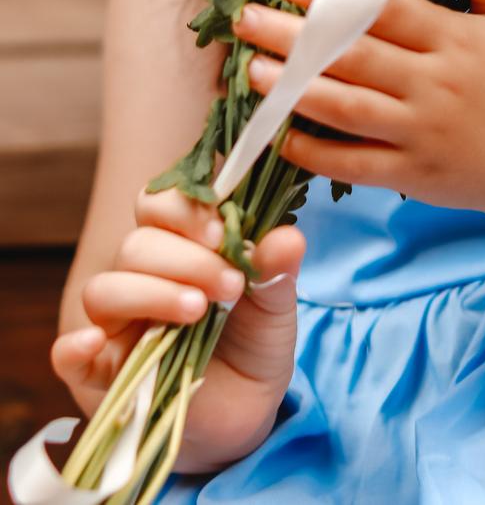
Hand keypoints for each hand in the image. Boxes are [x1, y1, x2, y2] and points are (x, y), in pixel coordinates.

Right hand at [51, 188, 305, 471]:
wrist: (247, 410)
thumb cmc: (255, 341)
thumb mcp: (275, 304)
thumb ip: (276, 269)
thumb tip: (289, 238)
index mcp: (180, 244)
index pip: (158, 203)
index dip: (185, 211)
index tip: (223, 234)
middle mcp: (143, 276)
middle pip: (136, 246)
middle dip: (186, 260)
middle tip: (231, 286)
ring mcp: (120, 324)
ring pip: (104, 289)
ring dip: (151, 293)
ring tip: (198, 312)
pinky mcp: (105, 372)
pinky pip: (66, 355)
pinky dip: (73, 345)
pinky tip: (96, 342)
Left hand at [232, 0, 484, 220]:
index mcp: (455, 40)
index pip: (387, 11)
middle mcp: (434, 86)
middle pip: (354, 57)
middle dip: (296, 38)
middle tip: (247, 19)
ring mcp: (421, 133)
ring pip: (348, 110)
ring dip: (295, 91)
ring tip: (253, 71)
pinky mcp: (413, 174)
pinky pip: (355, 164)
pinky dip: (315, 153)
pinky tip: (281, 135)